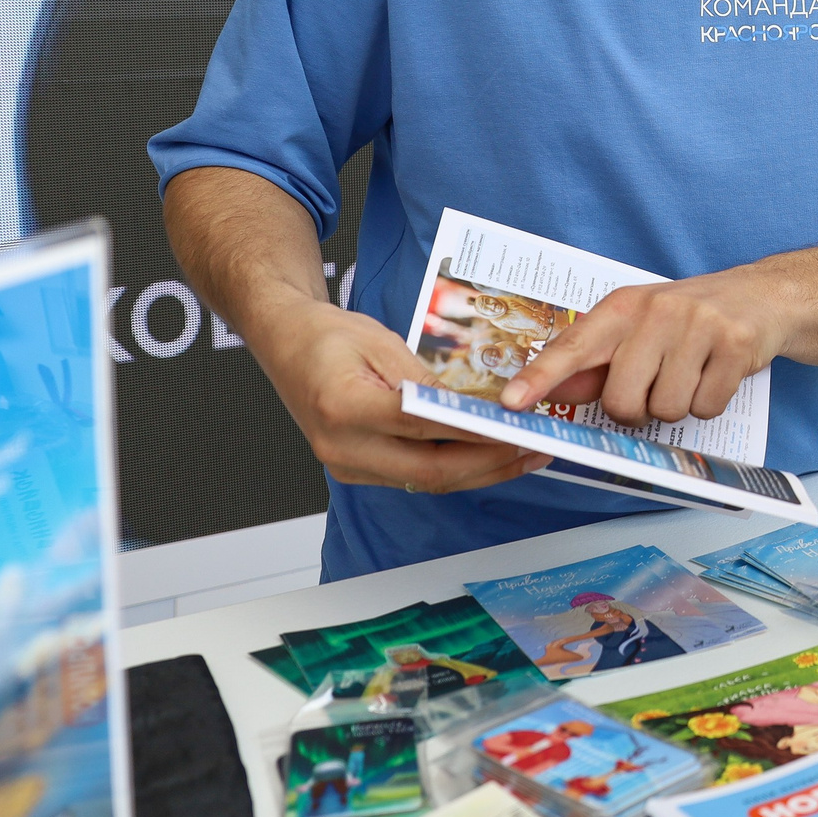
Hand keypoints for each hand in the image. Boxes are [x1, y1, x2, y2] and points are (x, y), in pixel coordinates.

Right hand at [254, 296, 548, 491]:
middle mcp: (341, 446)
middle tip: (532, 449)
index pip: (421, 427)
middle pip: (428, 470)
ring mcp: (347, 464)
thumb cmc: (325, 335)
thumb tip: (471, 407)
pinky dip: (455, 469)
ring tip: (523, 456)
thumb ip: (424, 378)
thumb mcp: (380, 342)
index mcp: (343, 406)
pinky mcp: (357, 468)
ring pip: (425, 481)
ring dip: (479, 473)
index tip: (514, 427)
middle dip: (489, 464)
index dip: (473, 432)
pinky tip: (487, 457)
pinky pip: (413, 476)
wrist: (285, 343)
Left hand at [501, 271, 788, 425]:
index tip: (511, 402)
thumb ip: (597, 364)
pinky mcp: (735, 344)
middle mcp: (657, 311)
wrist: (764, 295)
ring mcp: (698, 326)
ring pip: (667, 408)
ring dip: (678, 406)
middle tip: (657, 386)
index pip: (573, 347)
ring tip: (693, 374)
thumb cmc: (691, 319)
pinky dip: (711, 402)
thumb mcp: (638, 330)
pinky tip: (718, 373)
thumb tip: (558, 394)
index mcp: (623, 307)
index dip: (540, 377)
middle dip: (638, 410)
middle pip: (623, 400)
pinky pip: (706, 406)